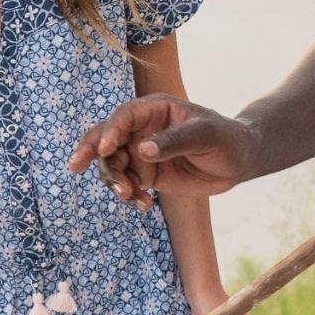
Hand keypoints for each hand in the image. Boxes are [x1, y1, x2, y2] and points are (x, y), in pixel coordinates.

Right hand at [67, 94, 256, 207]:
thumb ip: (175, 141)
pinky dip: (129, 196)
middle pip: (107, 138)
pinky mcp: (146, 174)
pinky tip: (144, 205)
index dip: (110, 130)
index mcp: (155, 109)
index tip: (105, 149)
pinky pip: (126, 184)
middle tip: (76, 165)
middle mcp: (142, 129)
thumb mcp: (205, 134)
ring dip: (114, 181)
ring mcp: (141, 152)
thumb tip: (142, 150)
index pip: (124, 116)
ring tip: (130, 196)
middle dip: (91, 151)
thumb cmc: (225, 138)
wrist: (238, 162)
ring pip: (112, 164)